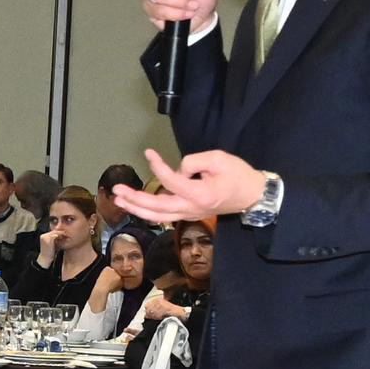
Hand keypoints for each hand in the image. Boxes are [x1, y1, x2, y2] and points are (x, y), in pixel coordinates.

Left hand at [113, 147, 263, 227]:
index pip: (171, 181)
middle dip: (134, 198)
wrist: (253, 196)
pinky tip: (135, 204)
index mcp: (199, 194)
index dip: (157, 166)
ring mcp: (189, 214)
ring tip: (119, 199)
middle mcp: (191, 208)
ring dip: (136, 208)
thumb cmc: (238, 175)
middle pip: (156, 208)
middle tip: (116, 189)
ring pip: (158, 216)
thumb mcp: (219, 159)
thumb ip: (194, 161)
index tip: (148, 152)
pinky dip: (148, 211)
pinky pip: (164, 215)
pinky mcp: (189, 214)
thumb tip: (177, 170)